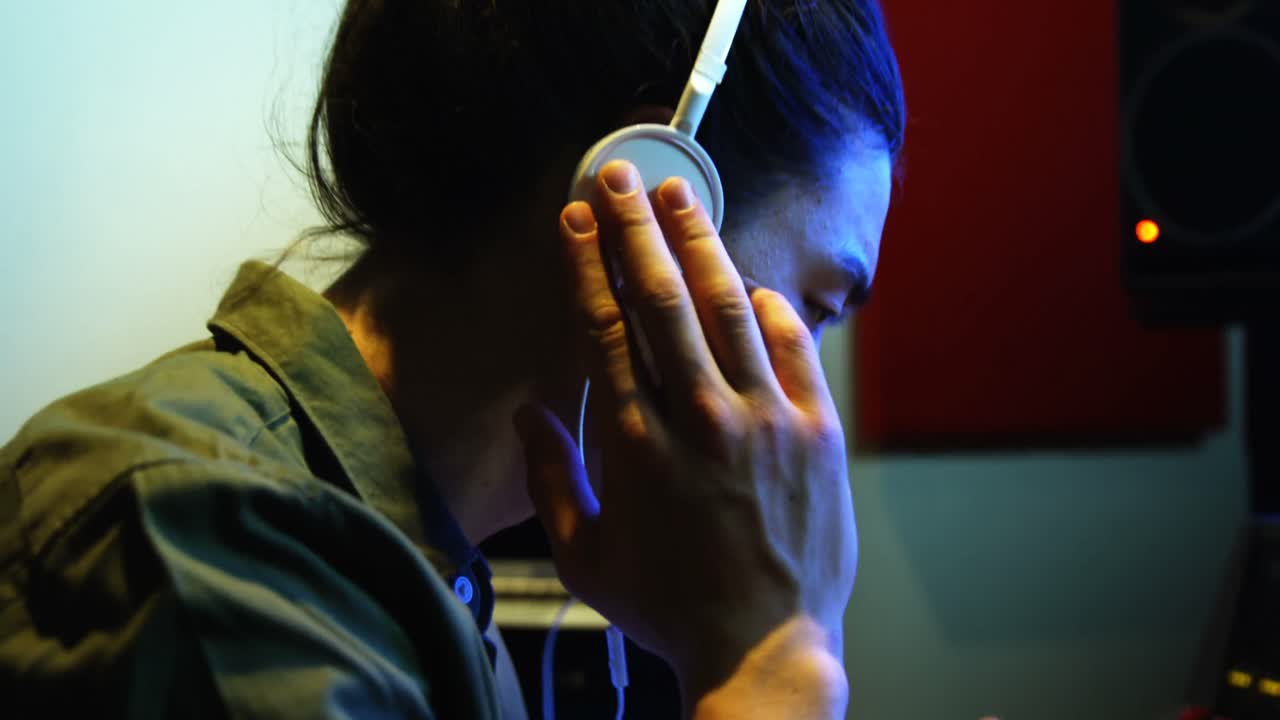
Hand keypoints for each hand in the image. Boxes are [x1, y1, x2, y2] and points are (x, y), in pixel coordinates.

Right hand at [514, 159, 855, 705]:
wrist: (764, 649)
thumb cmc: (670, 608)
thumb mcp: (586, 557)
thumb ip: (551, 482)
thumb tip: (527, 420)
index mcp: (635, 446)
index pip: (604, 328)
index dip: (586, 264)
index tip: (574, 219)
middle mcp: (698, 419)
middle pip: (661, 299)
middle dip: (634, 228)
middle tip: (618, 177)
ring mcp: (763, 420)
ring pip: (727, 307)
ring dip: (699, 245)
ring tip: (679, 198)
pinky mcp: (815, 431)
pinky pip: (792, 347)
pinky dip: (770, 307)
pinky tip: (751, 281)